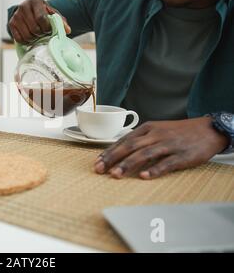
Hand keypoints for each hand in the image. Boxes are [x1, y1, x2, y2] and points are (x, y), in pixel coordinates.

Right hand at [8, 0, 70, 43]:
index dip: (47, 28)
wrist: (27, 10)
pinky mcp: (11, 24)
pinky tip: (30, 37)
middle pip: (34, 28)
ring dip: (34, 39)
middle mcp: (23, 6)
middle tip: (43, 33)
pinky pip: (19, 39)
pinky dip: (26, 41)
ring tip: (37, 35)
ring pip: (27, 35)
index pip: (41, 18)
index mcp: (35, 1)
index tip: (49, 30)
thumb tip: (67, 30)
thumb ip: (60, 21)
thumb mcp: (51, 13)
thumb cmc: (41, 12)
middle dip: (41, 34)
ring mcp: (16, 15)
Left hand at [94, 117, 228, 179]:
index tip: (97, 162)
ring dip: (128, 165)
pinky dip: (155, 170)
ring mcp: (169, 145)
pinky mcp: (182, 155)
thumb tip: (119, 149)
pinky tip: (144, 177)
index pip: (124, 140)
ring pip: (145, 154)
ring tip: (115, 174)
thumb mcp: (156, 129)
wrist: (207, 130)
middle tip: (100, 169)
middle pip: (130, 147)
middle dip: (113, 158)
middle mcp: (156, 135)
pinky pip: (167, 163)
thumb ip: (139, 139)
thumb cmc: (178, 132)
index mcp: (148, 128)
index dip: (109, 151)